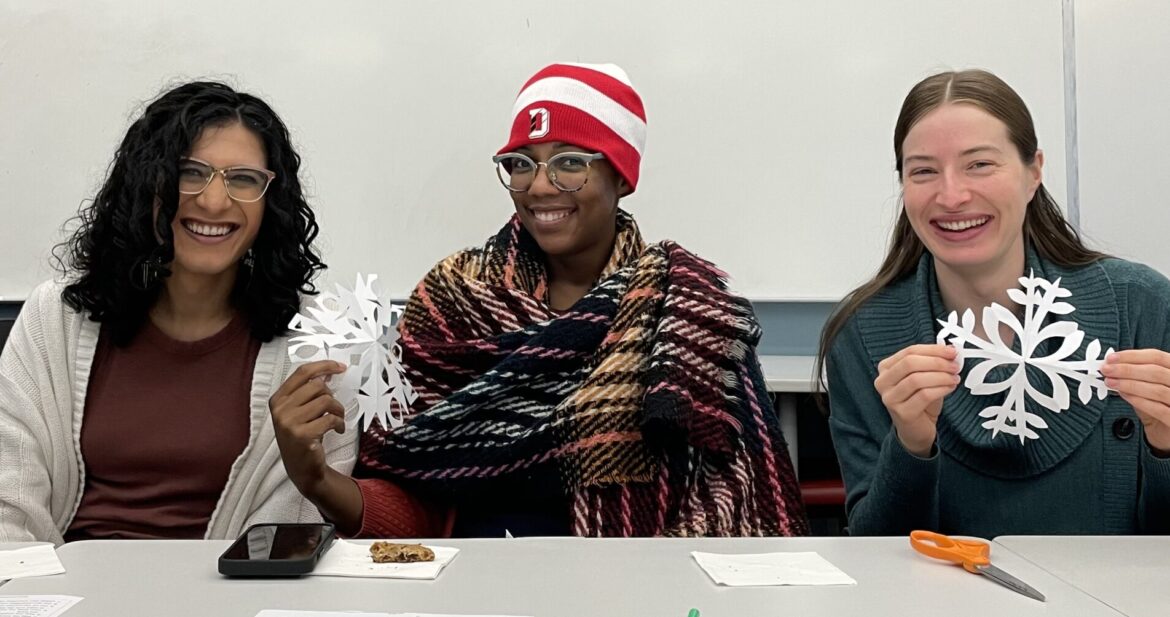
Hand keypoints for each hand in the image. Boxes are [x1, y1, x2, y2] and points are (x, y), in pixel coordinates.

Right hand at [269, 360, 347, 494]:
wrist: (302, 470)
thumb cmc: (302, 437)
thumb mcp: (297, 412)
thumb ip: (306, 393)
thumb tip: (327, 372)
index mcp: (278, 399)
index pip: (302, 372)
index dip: (324, 366)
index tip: (340, 367)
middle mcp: (280, 409)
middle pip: (318, 386)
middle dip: (333, 396)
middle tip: (334, 409)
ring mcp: (289, 422)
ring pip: (326, 400)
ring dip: (339, 410)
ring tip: (337, 420)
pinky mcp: (302, 435)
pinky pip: (331, 419)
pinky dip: (340, 424)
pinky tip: (338, 430)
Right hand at [874, 344, 961, 456]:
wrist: (915, 430)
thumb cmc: (920, 401)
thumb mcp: (924, 377)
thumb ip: (932, 363)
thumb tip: (950, 350)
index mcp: (886, 368)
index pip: (909, 351)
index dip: (933, 350)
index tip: (952, 352)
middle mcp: (883, 382)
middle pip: (910, 363)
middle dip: (937, 362)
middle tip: (954, 365)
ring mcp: (890, 398)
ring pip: (916, 379)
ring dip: (940, 376)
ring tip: (954, 378)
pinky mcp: (901, 412)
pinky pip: (924, 395)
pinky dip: (941, 389)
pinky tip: (950, 388)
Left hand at [1101, 350, 1169, 455]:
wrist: (1167, 433)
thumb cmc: (1158, 406)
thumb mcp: (1147, 387)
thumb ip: (1135, 376)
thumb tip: (1111, 367)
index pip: (1157, 357)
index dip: (1132, 356)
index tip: (1111, 358)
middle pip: (1156, 371)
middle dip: (1127, 369)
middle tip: (1106, 370)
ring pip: (1157, 390)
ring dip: (1129, 384)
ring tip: (1110, 382)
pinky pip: (1158, 409)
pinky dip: (1139, 401)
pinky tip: (1123, 395)